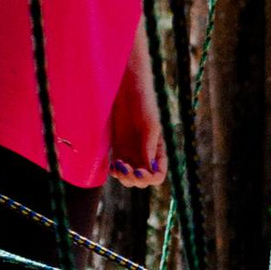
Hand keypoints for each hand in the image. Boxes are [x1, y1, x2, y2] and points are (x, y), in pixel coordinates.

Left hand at [108, 64, 166, 188]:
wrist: (125, 89)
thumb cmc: (142, 103)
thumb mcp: (149, 124)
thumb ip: (149, 146)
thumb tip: (148, 168)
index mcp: (158, 151)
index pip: (158, 175)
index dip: (149, 178)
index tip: (139, 170)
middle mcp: (145, 155)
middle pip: (143, 180)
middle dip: (134, 179)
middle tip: (124, 168)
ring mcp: (131, 153)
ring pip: (129, 177)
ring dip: (123, 177)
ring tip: (118, 165)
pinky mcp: (118, 148)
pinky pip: (118, 169)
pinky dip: (114, 172)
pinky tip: (112, 165)